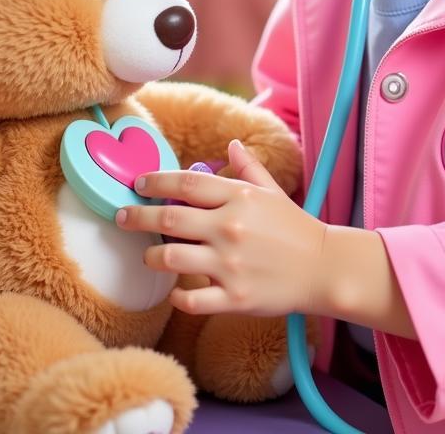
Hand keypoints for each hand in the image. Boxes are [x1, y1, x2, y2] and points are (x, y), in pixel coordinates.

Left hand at [116, 139, 326, 316]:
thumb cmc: (295, 227)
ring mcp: (230, 264)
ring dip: (153, 257)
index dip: (156, 182)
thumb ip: (248, 168)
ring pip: (172, 258)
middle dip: (138, 217)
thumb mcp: (272, 192)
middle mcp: (230, 228)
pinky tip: (175, 290)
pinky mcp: (234, 297)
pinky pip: (191, 299)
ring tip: (149, 256)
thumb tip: (231, 145)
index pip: (186, 184)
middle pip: (170, 218)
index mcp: (239, 198)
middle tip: (121, 217)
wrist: (323, 267)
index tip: (138, 184)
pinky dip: (177, 296)